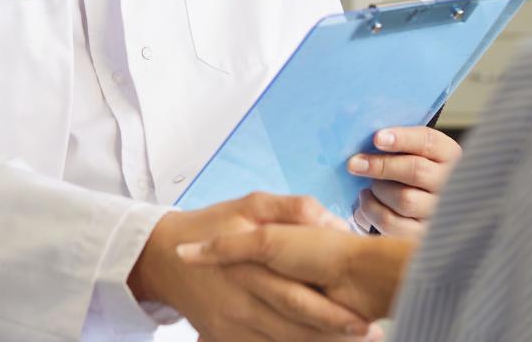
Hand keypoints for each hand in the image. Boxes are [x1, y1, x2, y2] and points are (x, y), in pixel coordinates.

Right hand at [129, 192, 378, 341]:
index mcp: (249, 265)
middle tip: (371, 335)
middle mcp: (240, 301)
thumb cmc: (212, 223)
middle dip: (334, 336)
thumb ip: (292, 209)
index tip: (368, 321)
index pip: (297, 298)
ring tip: (353, 341)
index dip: (333, 314)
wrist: (160, 256)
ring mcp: (231, 325)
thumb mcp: (250, 203)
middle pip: (293, 329)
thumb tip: (332, 221)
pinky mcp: (225, 338)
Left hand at [346, 127, 461, 237]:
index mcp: (449, 155)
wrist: (415, 199)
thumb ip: (397, 144)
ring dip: (379, 190)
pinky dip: (373, 210)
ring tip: (368, 185)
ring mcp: (439, 211)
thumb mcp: (411, 150)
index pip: (428, 141)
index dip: (402, 139)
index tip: (377, 138)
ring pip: (405, 199)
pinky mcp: (421, 233)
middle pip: (416, 171)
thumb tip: (371, 139)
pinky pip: (393, 223)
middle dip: (381, 166)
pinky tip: (366, 201)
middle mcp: (450, 184)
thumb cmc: (407, 168)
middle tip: (355, 163)